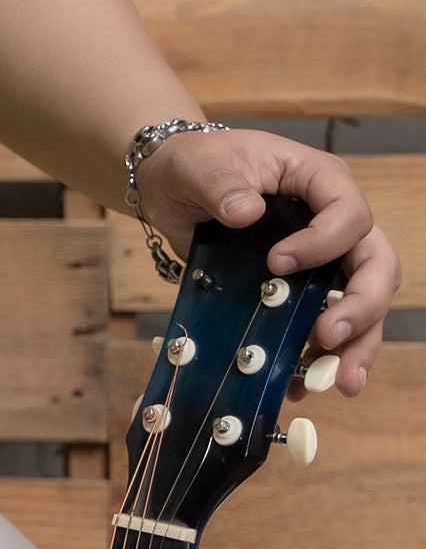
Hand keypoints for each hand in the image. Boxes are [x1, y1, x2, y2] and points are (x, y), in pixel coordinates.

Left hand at [132, 128, 400, 397]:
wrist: (173, 187)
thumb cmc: (193, 165)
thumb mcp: (197, 166)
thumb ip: (220, 185)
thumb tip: (245, 211)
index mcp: (318, 179)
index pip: (350, 213)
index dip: (324, 243)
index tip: (277, 263)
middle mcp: (335, 220)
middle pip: (376, 264)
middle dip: (362, 307)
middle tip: (329, 337)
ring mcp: (325, 256)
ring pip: (364, 302)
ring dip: (357, 344)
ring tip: (342, 383)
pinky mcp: (305, 287)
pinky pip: (328, 322)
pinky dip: (319, 356)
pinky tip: (299, 384)